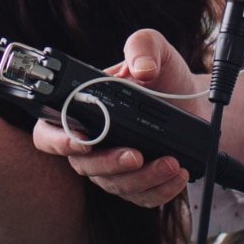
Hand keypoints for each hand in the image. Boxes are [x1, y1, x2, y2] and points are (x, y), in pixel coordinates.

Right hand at [32, 29, 195, 209]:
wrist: (193, 101)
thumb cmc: (164, 76)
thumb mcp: (154, 49)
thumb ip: (143, 46)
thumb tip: (141, 70)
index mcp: (82, 109)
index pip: (49, 132)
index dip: (59, 141)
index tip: (84, 140)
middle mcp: (91, 141)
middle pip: (85, 166)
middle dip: (111, 164)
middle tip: (137, 155)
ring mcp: (112, 166)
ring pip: (115, 185)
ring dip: (143, 178)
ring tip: (171, 163)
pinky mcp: (136, 183)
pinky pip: (141, 197)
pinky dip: (161, 190)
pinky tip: (177, 175)